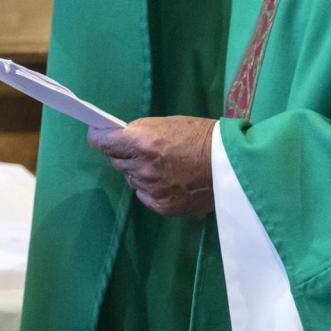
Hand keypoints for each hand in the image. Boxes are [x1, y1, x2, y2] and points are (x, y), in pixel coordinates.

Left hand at [87, 116, 216, 216]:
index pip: (103, 143)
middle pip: (116, 162)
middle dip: (123, 155)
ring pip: (131, 179)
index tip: (98, 135)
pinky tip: (169, 181)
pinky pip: (144, 195)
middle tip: (139, 150)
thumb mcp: (167, 124)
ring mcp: (151, 189)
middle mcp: (142, 168)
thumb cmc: (202, 137)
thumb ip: (140, 133)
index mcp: (142, 142)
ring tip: (162, 166)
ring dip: (139, 172)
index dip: (99, 138)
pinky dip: (151, 188)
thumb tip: (119, 139)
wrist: (233, 164)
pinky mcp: (161, 206)